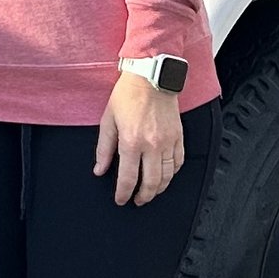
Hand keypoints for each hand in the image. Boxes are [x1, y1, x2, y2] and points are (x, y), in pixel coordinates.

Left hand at [95, 70, 184, 206]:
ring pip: (167, 176)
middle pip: (151, 182)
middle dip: (143, 197)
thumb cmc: (127, 95)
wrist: (150, 76)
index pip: (128, 178)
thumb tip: (99, 170)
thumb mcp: (108, 120)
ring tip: (151, 192)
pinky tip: (166, 176)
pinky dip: (173, 173)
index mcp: (131, 142)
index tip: (121, 199)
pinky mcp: (178, 136)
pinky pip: (178, 162)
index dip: (123, 193)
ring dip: (159, 189)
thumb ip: (104, 149)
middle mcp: (152, 145)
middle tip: (137, 201)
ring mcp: (168, 141)